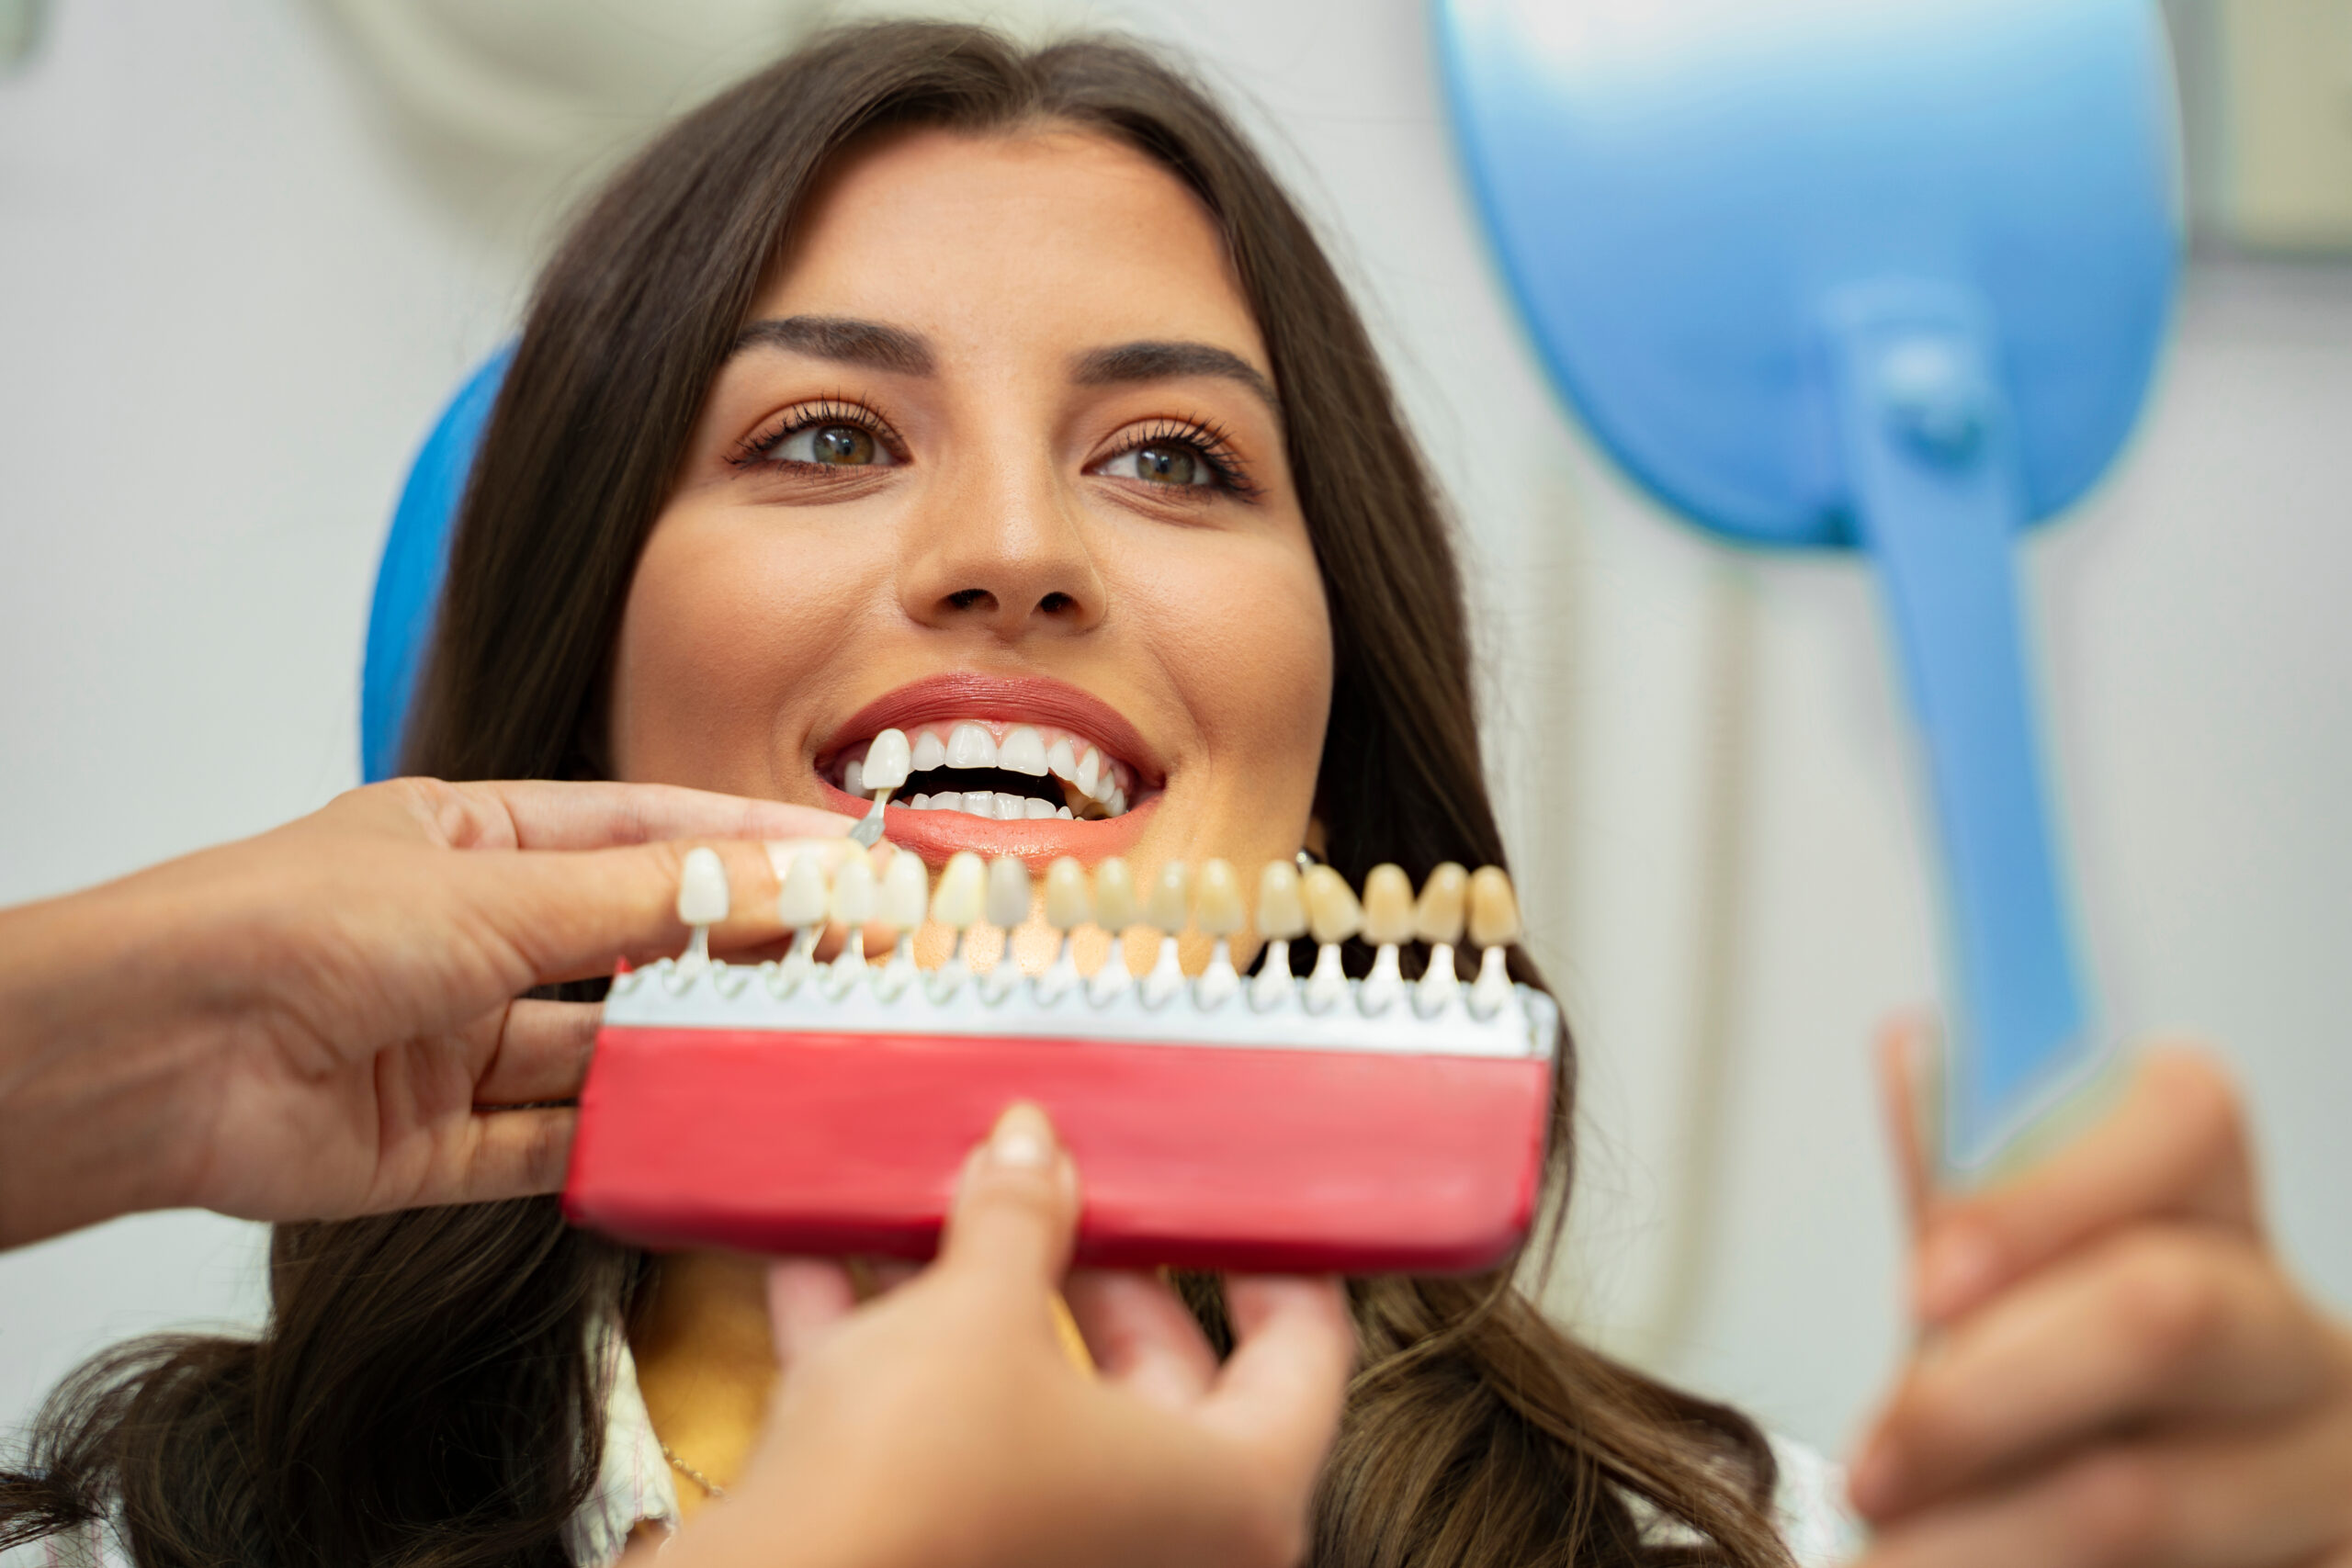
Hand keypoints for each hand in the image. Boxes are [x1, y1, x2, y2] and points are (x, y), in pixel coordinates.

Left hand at [0, 777, 850, 1246]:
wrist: (158, 1053)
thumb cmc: (287, 927)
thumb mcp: (499, 893)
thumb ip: (652, 900)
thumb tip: (786, 883)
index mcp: (474, 846)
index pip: (643, 834)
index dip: (746, 846)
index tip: (845, 858)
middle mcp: (467, 941)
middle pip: (632, 946)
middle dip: (733, 954)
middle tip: (844, 961)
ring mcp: (452, 1044)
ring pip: (601, 1053)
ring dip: (681, 1054)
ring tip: (783, 1048)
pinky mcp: (433, 1146)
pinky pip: (549, 1148)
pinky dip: (614, 1145)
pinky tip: (683, 1133)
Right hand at [680, 1105, 1356, 1567]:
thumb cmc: (917, 1490)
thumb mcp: (982, 1310)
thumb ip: (1021, 1220)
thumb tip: (1031, 1157)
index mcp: (1233, 1494)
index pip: (1304, 1349)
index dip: (1268, 1252)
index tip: (1227, 1192)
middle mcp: (1164, 1543)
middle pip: (1162, 1371)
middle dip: (1089, 1264)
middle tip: (1057, 1182)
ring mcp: (1059, 1556)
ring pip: (1039, 1404)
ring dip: (978, 1302)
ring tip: (937, 1205)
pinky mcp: (957, 1555)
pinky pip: (944, 1444)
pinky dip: (891, 1360)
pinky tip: (823, 1267)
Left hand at [1848, 1023, 2351, 1567]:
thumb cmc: (2054, 1421)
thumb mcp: (1998, 1306)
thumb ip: (1965, 1196)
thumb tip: (1917, 1047)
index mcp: (2216, 1227)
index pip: (2185, 1117)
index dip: (2049, 1189)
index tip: (1928, 1277)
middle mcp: (2298, 1341)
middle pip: (2163, 1310)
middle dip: (1981, 1395)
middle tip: (1867, 1471)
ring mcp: (2334, 1478)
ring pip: (2145, 1497)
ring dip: (1982, 1539)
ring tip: (1887, 1561)